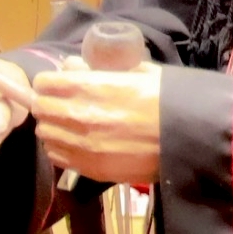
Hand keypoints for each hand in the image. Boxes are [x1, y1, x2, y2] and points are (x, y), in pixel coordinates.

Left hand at [33, 61, 163, 185]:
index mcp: (92, 88)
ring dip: (53, 126)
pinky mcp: (89, 167)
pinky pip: (56, 155)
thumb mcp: (137, 71)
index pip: (44, 83)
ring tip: (69, 123)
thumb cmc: (167, 99)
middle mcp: (81, 116)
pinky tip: (75, 142)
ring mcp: (82, 145)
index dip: (48, 82)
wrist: (192, 138)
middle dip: (48, 102)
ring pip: (45, 133)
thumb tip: (69, 66)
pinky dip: (60, 147)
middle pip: (40, 108)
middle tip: (61, 102)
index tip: (55, 83)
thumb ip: (98, 68)